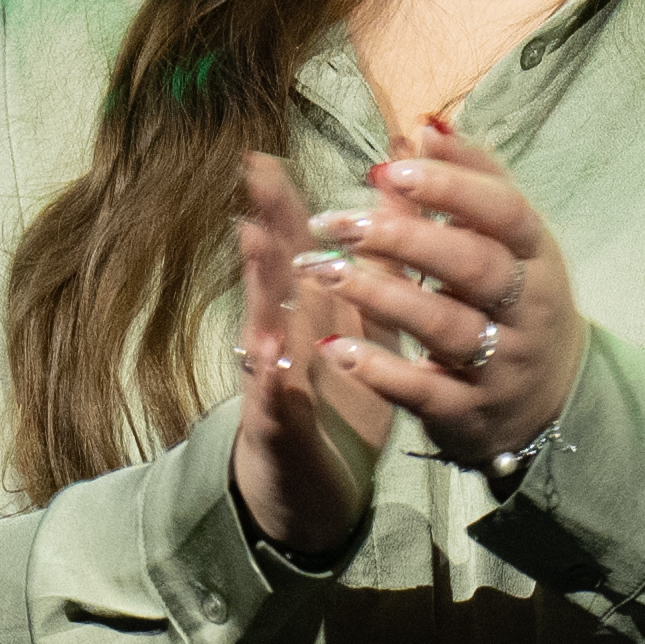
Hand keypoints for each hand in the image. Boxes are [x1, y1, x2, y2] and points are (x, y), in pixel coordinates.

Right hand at [222, 195, 399, 567]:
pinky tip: (274, 365)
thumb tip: (390, 204)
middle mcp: (283, 339)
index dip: (286, 204)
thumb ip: (369, 272)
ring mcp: (275, 385)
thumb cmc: (331, 397)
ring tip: (255, 243)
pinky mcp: (281, 433)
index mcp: (309, 313)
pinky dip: (275, 385)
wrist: (308, 487)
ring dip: (262, 290)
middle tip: (254, 176)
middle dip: (267, 225)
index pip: (297, 250)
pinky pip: (279, 408)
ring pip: (267, 331)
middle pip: (273, 277)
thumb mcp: (356, 330)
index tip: (269, 156)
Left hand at [278, 114, 582, 474]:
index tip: (389, 169)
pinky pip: (424, 391)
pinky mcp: (470, 412)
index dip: (451, 187)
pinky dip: (379, 370)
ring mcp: (501, 363)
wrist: (555, 400)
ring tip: (324, 268)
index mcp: (537, 255)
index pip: (504, 212)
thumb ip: (470, 183)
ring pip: (444, 326)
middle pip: (473, 266)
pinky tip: (334, 346)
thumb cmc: (518, 298)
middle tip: (337, 220)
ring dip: (381, 295)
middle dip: (404, 238)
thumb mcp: (510, 242)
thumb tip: (424, 127)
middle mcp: (527, 309)